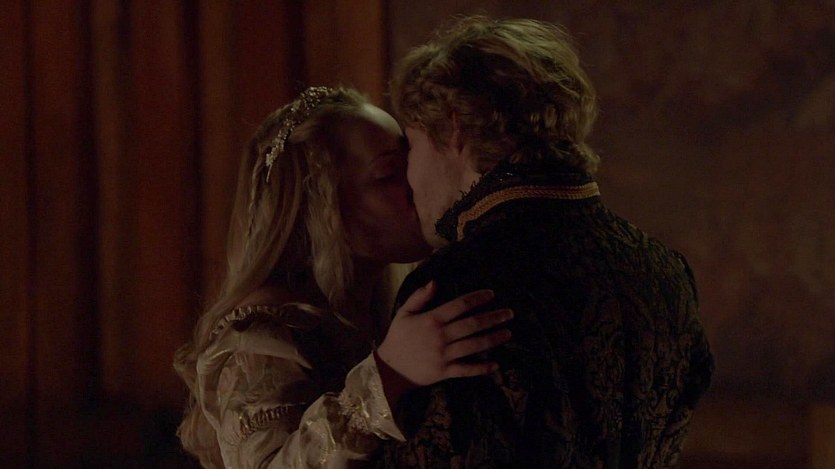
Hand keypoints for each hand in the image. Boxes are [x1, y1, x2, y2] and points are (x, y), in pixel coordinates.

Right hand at [376, 280, 512, 388]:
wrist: (389, 368)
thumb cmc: (397, 338)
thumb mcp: (404, 313)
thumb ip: (419, 297)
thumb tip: (435, 282)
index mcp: (432, 319)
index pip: (459, 305)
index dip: (477, 298)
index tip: (491, 294)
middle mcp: (441, 336)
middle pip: (472, 324)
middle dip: (493, 317)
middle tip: (509, 313)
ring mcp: (444, 355)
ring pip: (474, 345)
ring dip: (493, 339)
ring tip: (508, 333)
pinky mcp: (444, 371)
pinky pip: (466, 370)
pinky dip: (482, 368)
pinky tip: (496, 364)